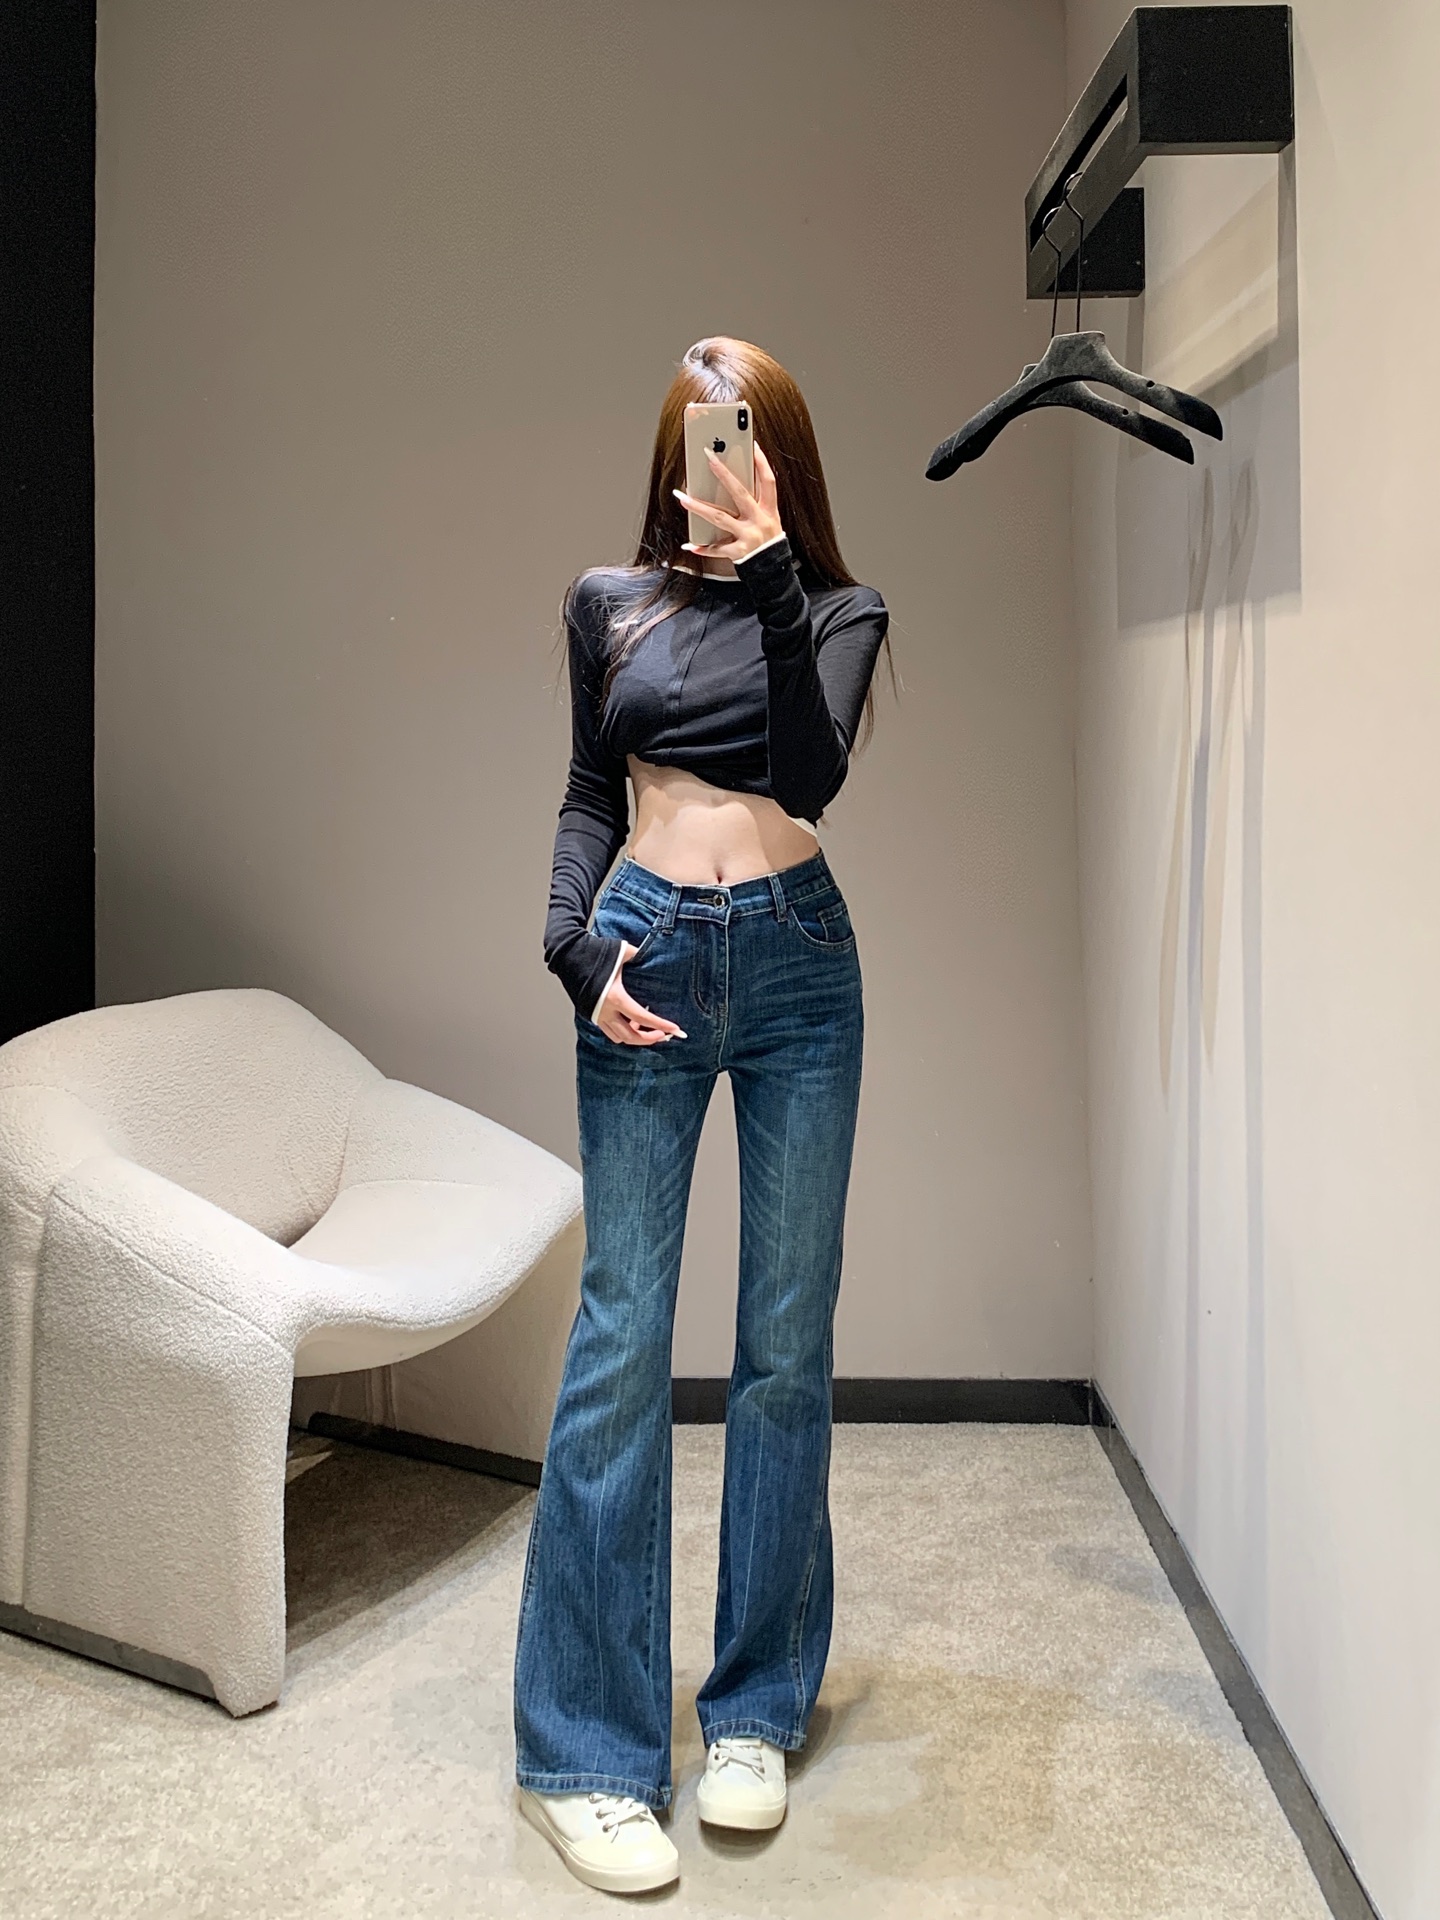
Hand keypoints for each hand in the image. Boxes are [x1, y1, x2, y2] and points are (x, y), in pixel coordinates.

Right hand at [596, 942, 688, 1045]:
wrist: (567, 955)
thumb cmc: (594, 952)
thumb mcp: (622, 951)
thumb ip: (640, 955)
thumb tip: (654, 955)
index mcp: (615, 997)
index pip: (643, 1018)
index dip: (662, 1025)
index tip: (676, 1030)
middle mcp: (605, 1011)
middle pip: (631, 1036)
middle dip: (650, 1038)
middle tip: (664, 1034)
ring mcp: (596, 1015)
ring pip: (619, 1038)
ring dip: (635, 1037)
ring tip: (646, 1028)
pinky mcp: (590, 1014)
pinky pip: (610, 1031)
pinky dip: (622, 1031)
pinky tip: (631, 1021)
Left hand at [674, 442, 783, 564]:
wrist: (774, 571)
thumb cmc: (769, 541)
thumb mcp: (770, 519)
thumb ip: (756, 502)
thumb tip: (733, 481)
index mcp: (770, 510)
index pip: (768, 481)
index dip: (762, 462)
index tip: (752, 445)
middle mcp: (760, 521)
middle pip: (740, 493)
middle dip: (723, 473)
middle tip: (708, 457)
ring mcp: (749, 537)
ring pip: (720, 518)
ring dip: (698, 507)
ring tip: (681, 497)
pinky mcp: (739, 553)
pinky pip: (717, 549)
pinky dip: (703, 548)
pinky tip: (689, 545)